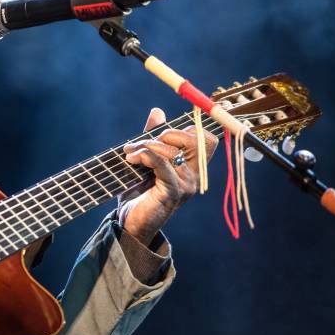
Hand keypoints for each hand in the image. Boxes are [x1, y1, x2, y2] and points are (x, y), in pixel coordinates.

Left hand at [118, 107, 217, 245]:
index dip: (186, 128)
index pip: (206, 138)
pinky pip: (163, 164)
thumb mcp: (146, 160)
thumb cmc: (139, 192)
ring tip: (128, 154)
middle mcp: (195, 175)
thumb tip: (158, 111)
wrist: (130, 223)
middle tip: (142, 143)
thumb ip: (153, 137)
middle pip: (196, 139)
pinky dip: (145, 155)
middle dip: (166, 134)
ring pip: (173, 150)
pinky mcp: (173, 192)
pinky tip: (131, 159)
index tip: (160, 132)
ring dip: (146, 146)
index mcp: (193, 166)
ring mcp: (187, 184)